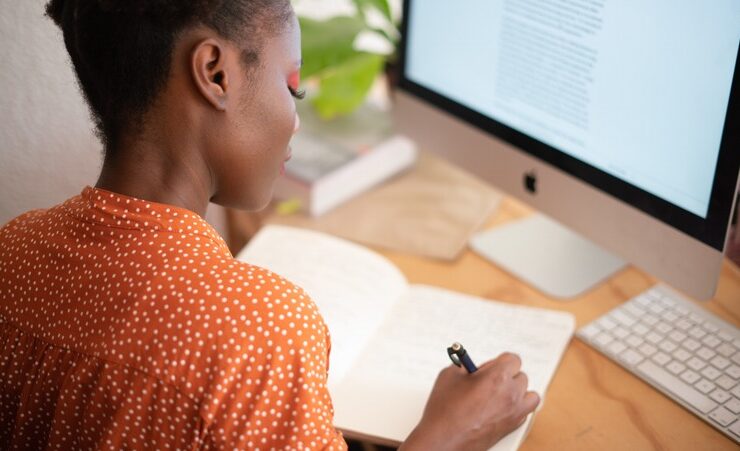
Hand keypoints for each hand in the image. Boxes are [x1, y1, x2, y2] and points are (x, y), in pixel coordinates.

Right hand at [400, 352, 539, 450]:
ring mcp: (514, 412)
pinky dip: (518, 407)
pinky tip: (502, 407)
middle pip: (521, 376)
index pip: (513, 359)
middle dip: (506, 376)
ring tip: (502, 393)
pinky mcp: (512, 426)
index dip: (500, 361)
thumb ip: (465, 365)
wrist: (443, 439)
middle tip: (489, 380)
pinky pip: (525, 412)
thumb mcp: (450, 375)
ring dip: (519, 392)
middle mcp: (510, 394)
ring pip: (530, 395)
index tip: (491, 365)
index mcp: (497, 377)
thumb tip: (471, 365)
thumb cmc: (445, 411)